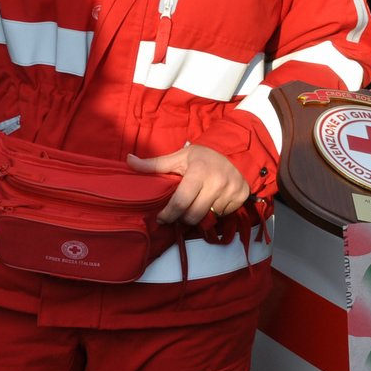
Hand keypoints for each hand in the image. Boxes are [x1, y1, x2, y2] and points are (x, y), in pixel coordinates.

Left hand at [128, 144, 249, 225]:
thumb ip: (154, 164)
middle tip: (179, 212)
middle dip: (182, 218)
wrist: (234, 153)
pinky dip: (214, 212)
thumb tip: (128, 160)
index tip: (161, 217)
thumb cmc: (201, 158)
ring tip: (196, 205)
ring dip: (199, 215)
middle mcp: (218, 182)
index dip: (168, 214)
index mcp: (200, 172)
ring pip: (208, 218)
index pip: (181, 203)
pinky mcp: (241, 196)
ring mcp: (232, 190)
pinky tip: (212, 201)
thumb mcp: (178, 158)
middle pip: (193, 216)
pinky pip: (222, 215)